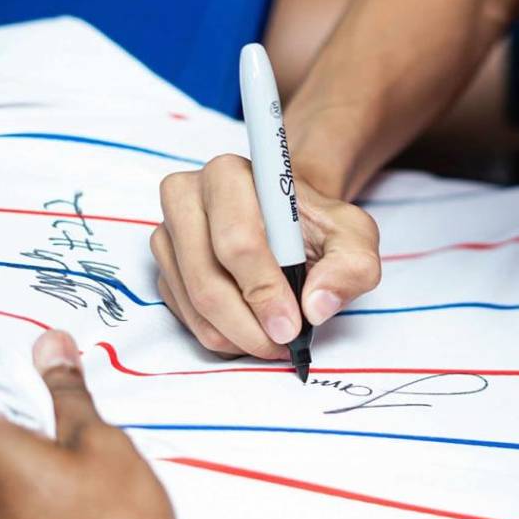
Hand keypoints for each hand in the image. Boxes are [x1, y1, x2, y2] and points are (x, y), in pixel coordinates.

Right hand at [153, 155, 380, 358]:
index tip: (291, 325)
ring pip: (194, 303)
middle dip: (249, 323)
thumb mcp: (353, 235)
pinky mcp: (165, 266)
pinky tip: (251, 329)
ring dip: (236, 335)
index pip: (237, 241)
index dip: (263, 290)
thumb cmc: (313, 225)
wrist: (286, 222)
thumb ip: (350, 265)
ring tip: (273, 339)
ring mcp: (168, 233)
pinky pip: (184, 315)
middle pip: (207, 278)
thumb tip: (317, 306)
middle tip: (283, 342)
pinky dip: (220, 335)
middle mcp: (186, 196)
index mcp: (229, 175)